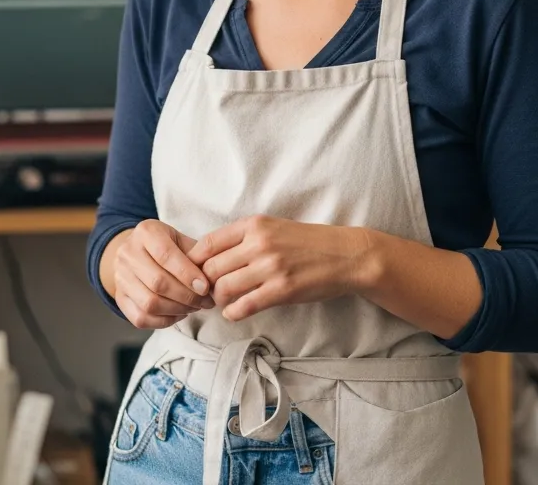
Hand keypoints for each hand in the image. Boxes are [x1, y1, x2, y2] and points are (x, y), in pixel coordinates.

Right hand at [112, 220, 214, 329]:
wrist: (137, 252)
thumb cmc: (167, 246)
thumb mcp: (181, 240)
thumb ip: (196, 255)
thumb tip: (213, 279)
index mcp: (145, 232)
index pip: (165, 255)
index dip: (187, 274)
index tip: (206, 287)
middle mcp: (127, 252)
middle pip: (157, 282)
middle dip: (186, 296)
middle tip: (205, 302)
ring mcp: (120, 276)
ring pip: (149, 303)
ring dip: (177, 310)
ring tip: (194, 307)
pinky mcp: (119, 297)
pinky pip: (141, 318)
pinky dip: (164, 321)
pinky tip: (179, 314)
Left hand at [186, 216, 369, 321]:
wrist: (344, 255)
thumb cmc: (305, 242)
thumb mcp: (272, 227)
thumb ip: (243, 237)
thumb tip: (209, 256)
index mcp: (253, 224)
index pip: (207, 243)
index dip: (194, 262)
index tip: (194, 272)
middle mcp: (259, 243)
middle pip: (211, 268)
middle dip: (204, 284)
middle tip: (207, 292)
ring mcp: (270, 267)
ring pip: (224, 287)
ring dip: (218, 299)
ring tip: (222, 302)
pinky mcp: (282, 290)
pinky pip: (244, 305)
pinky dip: (232, 312)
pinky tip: (233, 312)